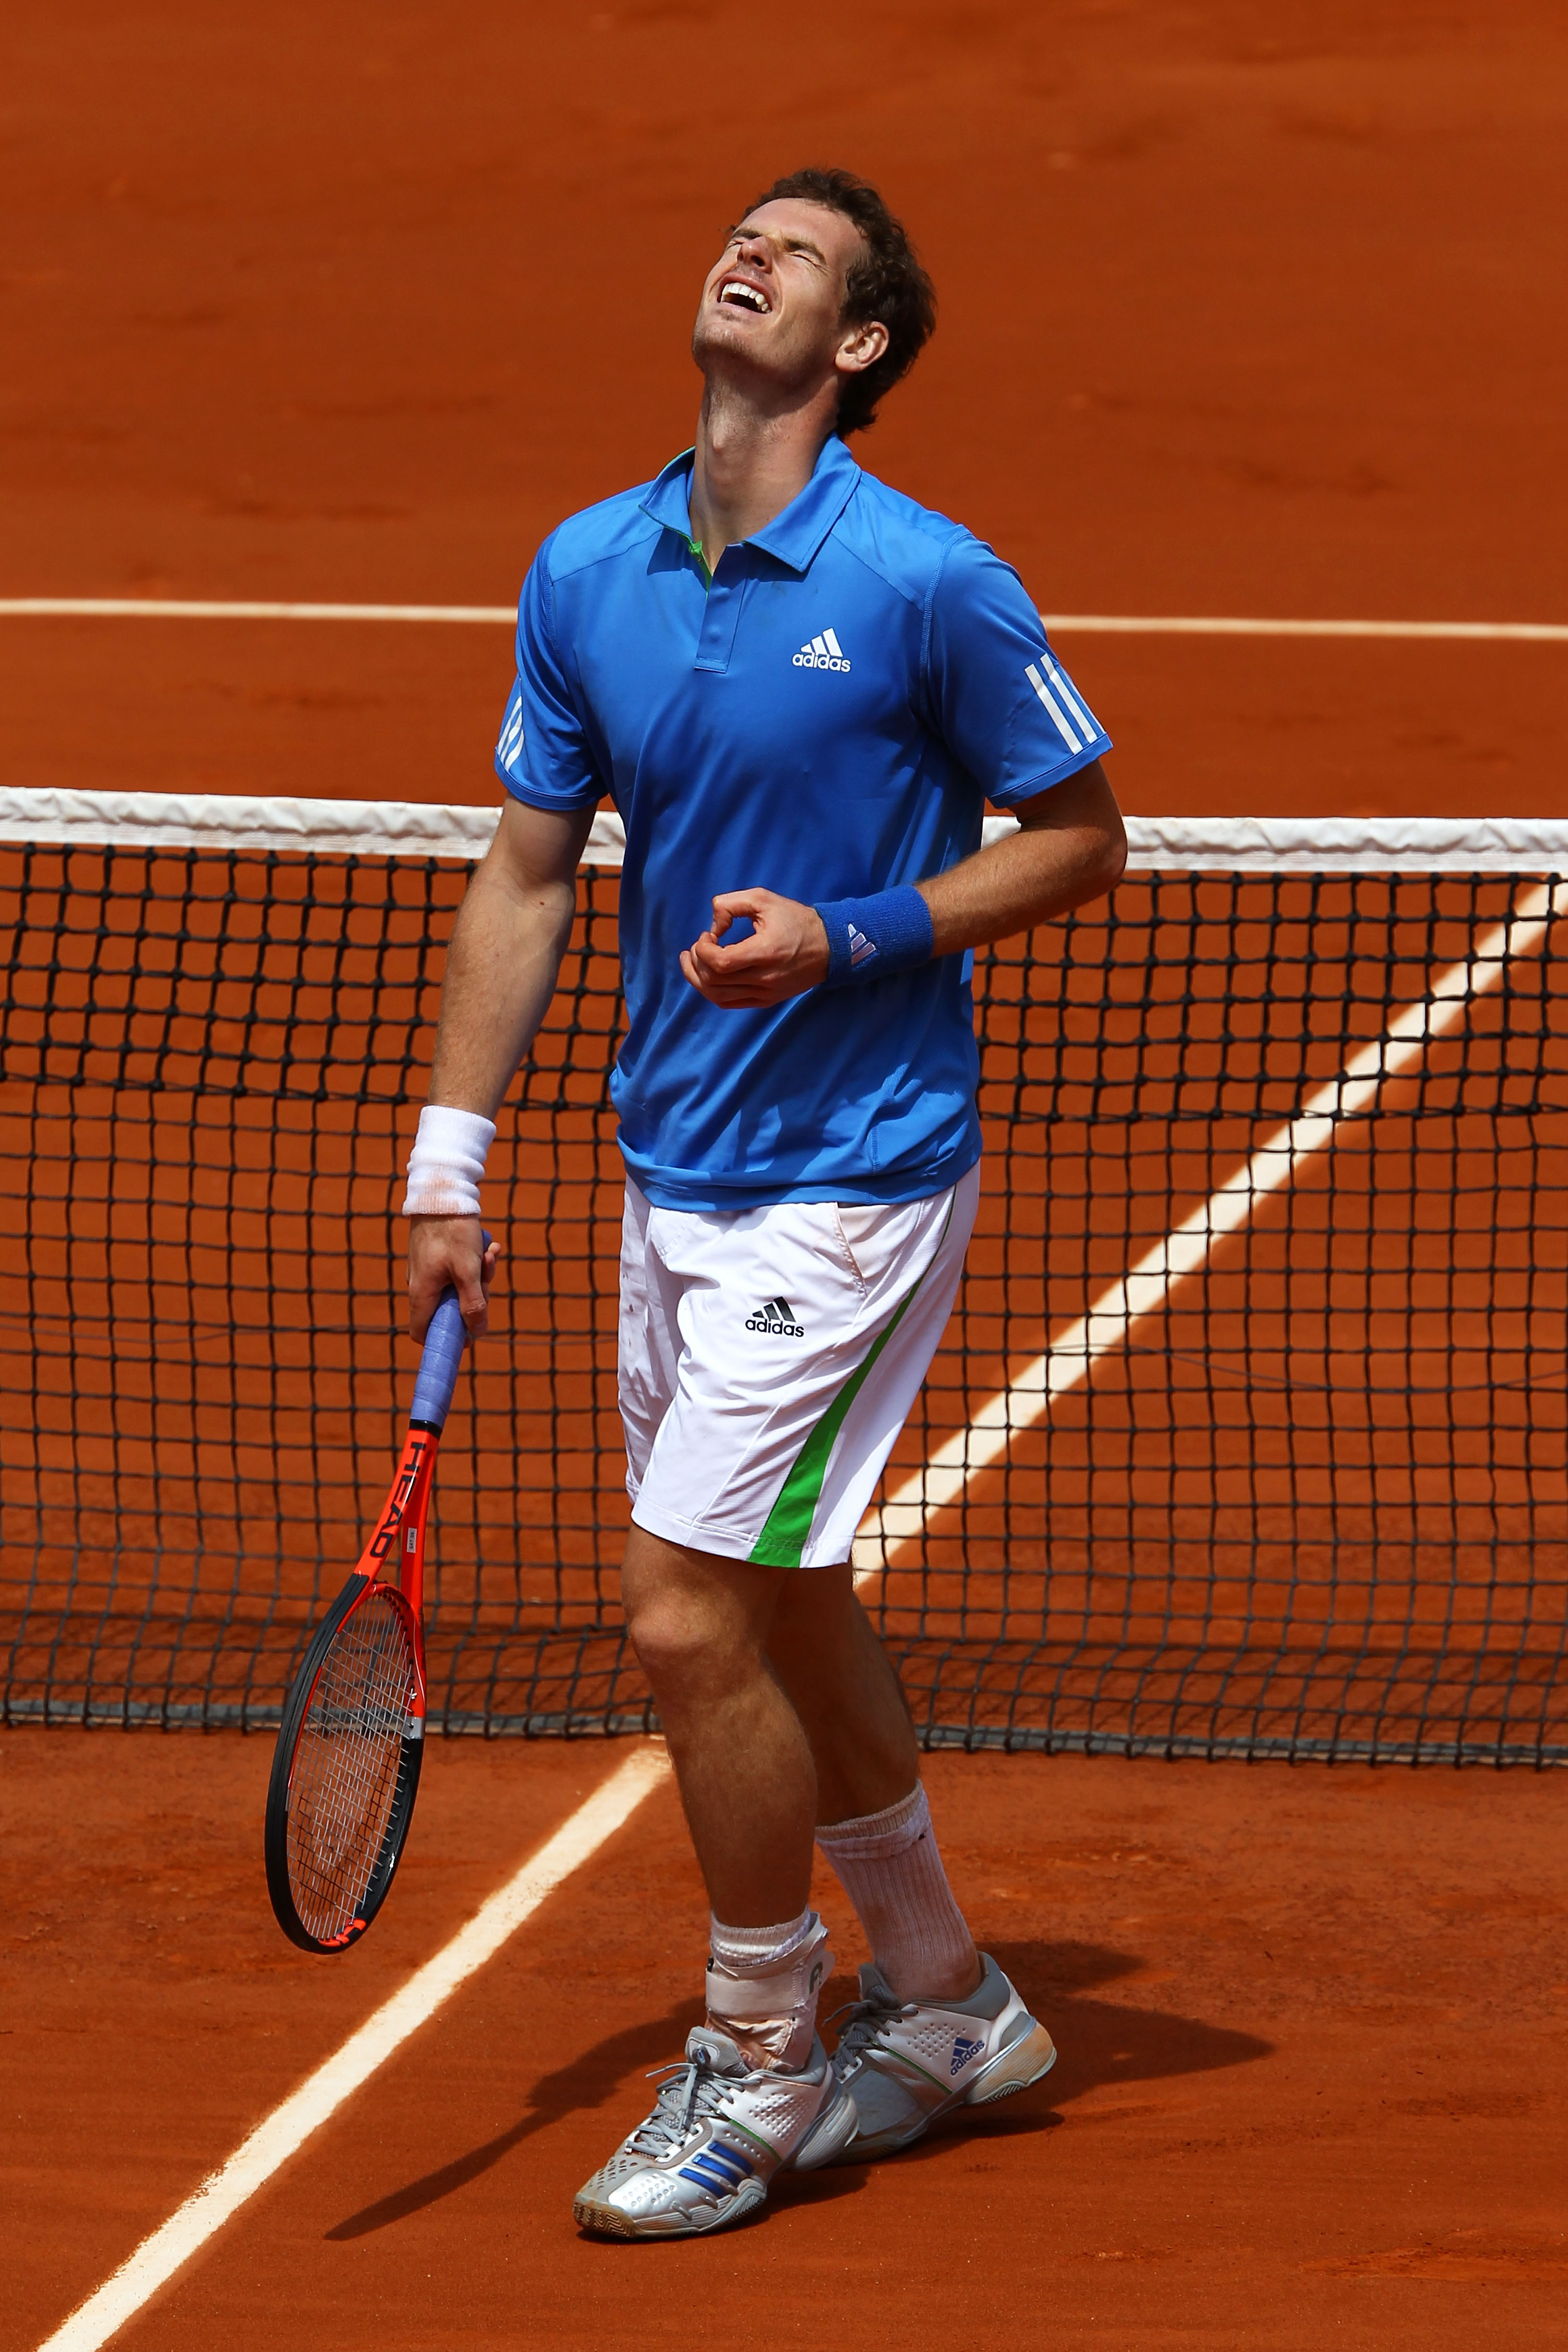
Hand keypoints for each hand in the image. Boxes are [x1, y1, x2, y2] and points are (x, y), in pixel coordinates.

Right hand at [407, 1216, 499, 1341]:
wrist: (442, 1193)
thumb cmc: (453, 1232)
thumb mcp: (469, 1271)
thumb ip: (473, 1303)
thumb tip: (478, 1332)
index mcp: (422, 1294)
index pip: (422, 1332)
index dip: (445, 1339)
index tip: (470, 1335)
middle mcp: (420, 1285)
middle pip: (449, 1309)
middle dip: (475, 1297)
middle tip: (486, 1277)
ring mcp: (427, 1270)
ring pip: (457, 1287)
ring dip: (479, 1276)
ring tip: (489, 1253)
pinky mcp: (435, 1256)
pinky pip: (457, 1269)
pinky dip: (474, 1261)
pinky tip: (488, 1245)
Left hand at [679, 888, 829, 1008]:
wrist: (829, 946)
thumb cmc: (796, 920)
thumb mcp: (764, 899)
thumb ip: (731, 904)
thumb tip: (713, 926)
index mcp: (765, 952)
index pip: (720, 962)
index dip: (703, 949)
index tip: (707, 935)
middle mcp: (764, 978)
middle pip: (714, 980)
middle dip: (696, 962)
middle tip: (696, 946)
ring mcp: (765, 993)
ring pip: (717, 996)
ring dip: (698, 979)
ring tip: (693, 961)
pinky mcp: (766, 1000)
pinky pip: (730, 1003)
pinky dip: (712, 992)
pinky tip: (707, 977)